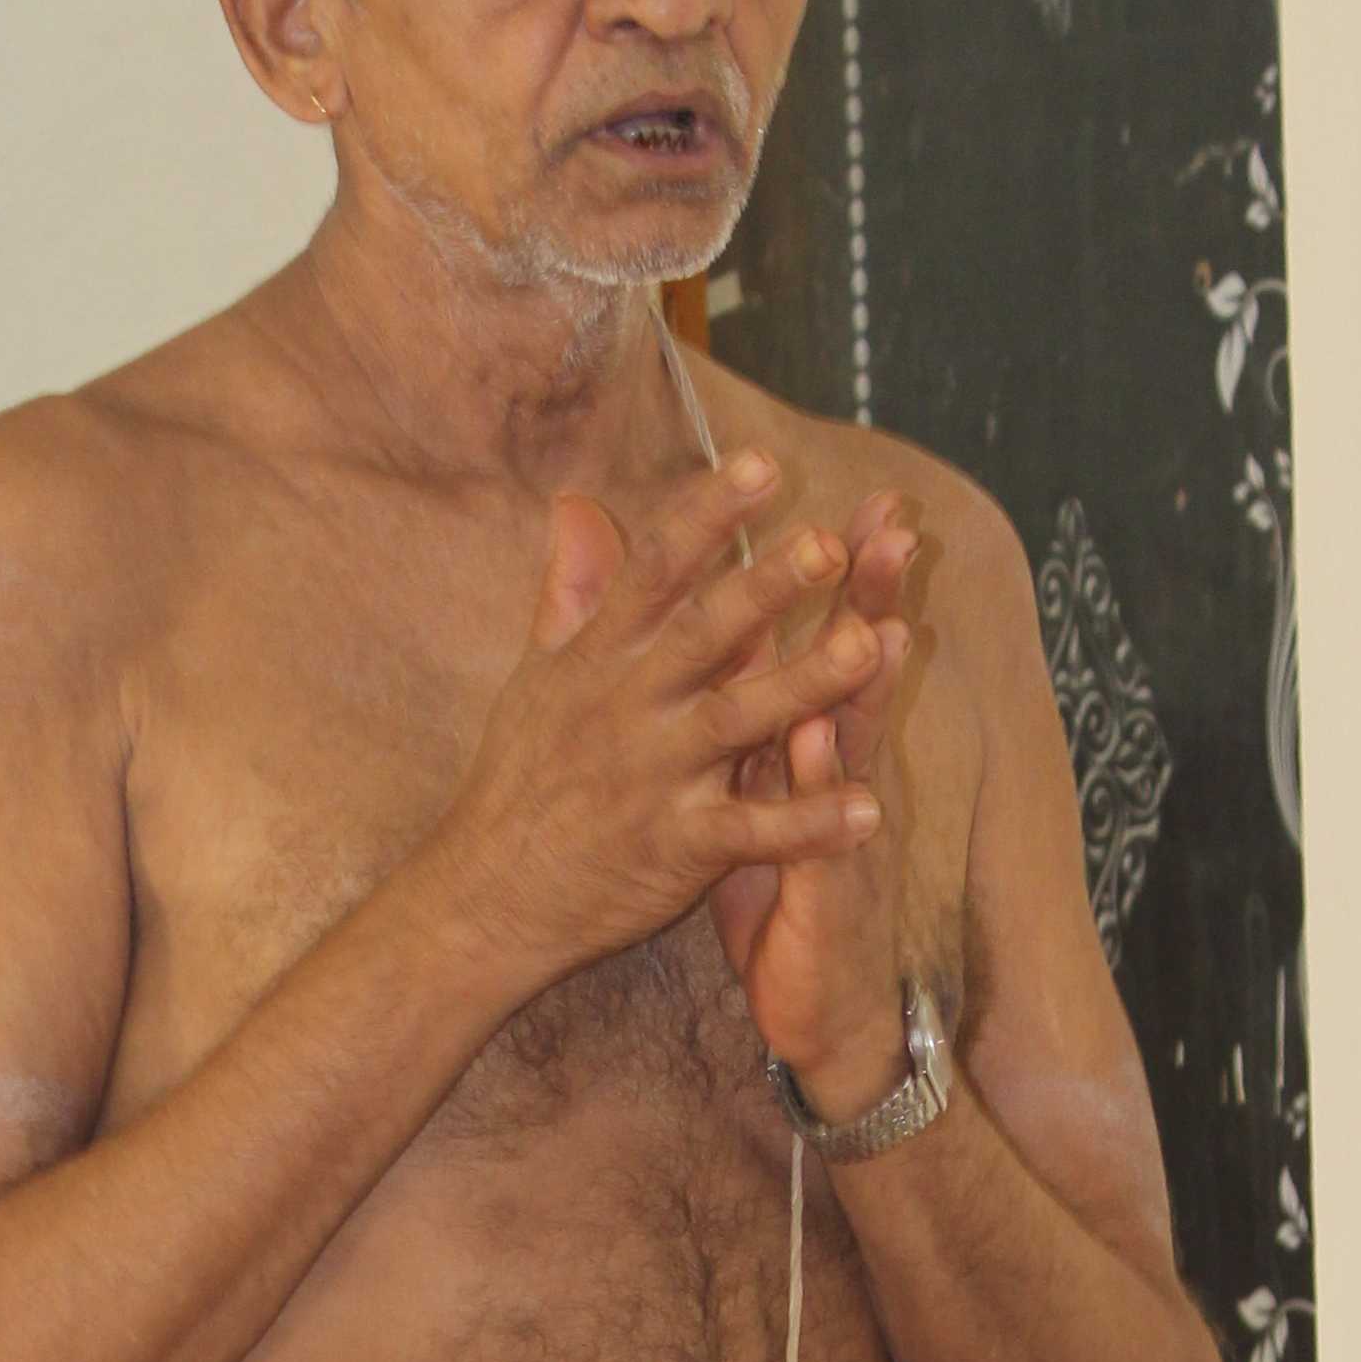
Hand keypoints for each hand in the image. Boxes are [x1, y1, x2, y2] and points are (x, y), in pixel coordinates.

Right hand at [428, 450, 890, 998]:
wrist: (486, 898)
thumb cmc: (517, 782)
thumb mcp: (535, 676)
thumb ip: (570, 589)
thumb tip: (577, 504)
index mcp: (599, 658)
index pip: (655, 569)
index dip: (708, 513)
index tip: (761, 463)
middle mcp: (629, 708)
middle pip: (704, 634)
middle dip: (766, 587)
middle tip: (828, 543)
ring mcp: (654, 778)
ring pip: (739, 721)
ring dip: (808, 684)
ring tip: (874, 645)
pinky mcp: (676, 850)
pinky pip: (753, 834)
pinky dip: (811, 826)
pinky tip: (870, 810)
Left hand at [709, 486, 921, 1115]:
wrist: (821, 1020)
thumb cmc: (781, 900)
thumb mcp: (759, 802)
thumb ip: (746, 718)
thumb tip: (735, 638)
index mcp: (810, 748)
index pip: (827, 645)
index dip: (842, 575)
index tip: (856, 496)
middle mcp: (839, 781)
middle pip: (859, 676)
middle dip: (874, 600)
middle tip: (891, 523)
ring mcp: (844, 838)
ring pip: (859, 751)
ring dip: (869, 689)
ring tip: (877, 623)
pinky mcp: (830, 899)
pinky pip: (825, 840)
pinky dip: (823, 796)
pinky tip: (818, 749)